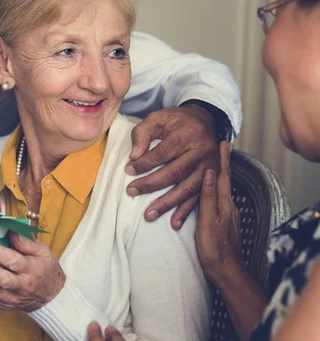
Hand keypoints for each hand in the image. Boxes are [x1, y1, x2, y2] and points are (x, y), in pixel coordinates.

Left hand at [0, 233, 64, 311]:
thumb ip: (26, 243)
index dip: (1, 255)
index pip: (15, 262)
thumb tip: (10, 232)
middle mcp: (22, 285)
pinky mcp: (4, 305)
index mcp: (31, 269)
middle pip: (4, 280)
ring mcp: (12, 298)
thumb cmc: (46, 270)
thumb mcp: (43, 252)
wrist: (52, 297)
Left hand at [126, 104, 218, 229]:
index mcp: (190, 134)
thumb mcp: (158, 118)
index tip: (128, 169)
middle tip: (131, 191)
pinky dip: (186, 212)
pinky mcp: (212, 179)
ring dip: (167, 203)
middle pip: (175, 172)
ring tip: (148, 214)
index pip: (164, 152)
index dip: (145, 162)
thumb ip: (143, 132)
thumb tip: (134, 156)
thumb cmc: (177, 121)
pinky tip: (174, 223)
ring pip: (187, 188)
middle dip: (151, 184)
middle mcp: (203, 151)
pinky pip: (199, 198)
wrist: (205, 122)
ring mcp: (210, 167)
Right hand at [196, 141, 243, 282]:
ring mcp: (225, 215)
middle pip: (223, 180)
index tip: (223, 142)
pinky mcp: (220, 224)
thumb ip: (208, 196)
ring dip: (215, 176)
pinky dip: (211, 192)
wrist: (226, 272)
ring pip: (218, 190)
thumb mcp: (209, 220)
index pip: (223, 175)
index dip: (222, 159)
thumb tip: (209, 172)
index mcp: (224, 203)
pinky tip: (208, 193)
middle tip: (221, 147)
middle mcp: (227, 206)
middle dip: (221, 163)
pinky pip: (214, 202)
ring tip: (213, 165)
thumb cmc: (215, 248)